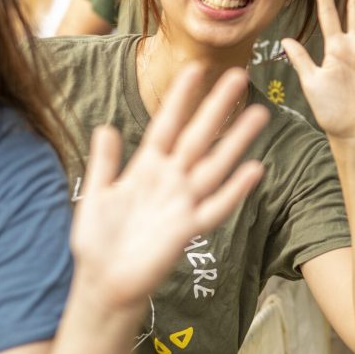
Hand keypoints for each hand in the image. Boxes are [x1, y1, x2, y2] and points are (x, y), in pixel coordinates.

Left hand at [69, 66, 265, 311]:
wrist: (103, 283)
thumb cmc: (98, 240)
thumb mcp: (96, 195)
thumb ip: (104, 162)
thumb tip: (105, 127)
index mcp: (146, 167)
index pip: (167, 124)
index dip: (180, 98)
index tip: (195, 69)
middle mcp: (170, 179)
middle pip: (198, 136)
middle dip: (216, 107)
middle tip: (238, 76)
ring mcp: (182, 203)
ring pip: (214, 165)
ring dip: (236, 141)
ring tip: (258, 114)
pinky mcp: (187, 229)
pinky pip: (215, 207)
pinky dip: (234, 190)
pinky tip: (254, 170)